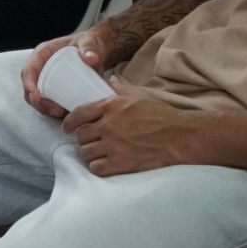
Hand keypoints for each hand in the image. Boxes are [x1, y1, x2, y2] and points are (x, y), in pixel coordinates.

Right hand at [21, 29, 106, 117]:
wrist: (99, 51)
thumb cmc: (90, 43)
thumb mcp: (89, 42)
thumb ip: (89, 48)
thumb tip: (91, 59)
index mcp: (42, 54)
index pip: (28, 72)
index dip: (29, 86)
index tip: (38, 98)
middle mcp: (42, 67)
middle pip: (31, 89)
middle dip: (38, 103)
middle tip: (54, 110)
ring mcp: (48, 79)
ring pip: (39, 98)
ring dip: (45, 109)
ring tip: (61, 112)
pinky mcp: (57, 89)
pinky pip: (50, 101)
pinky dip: (54, 110)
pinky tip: (65, 113)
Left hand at [62, 85, 199, 175]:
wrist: (179, 137)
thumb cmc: (161, 115)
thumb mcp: (140, 95)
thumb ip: (122, 87)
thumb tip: (112, 79)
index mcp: (111, 106)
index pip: (79, 114)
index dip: (69, 122)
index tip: (67, 127)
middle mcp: (108, 126)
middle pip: (81, 136)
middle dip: (83, 139)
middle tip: (89, 141)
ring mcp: (113, 146)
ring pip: (86, 153)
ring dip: (89, 154)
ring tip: (96, 153)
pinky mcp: (120, 164)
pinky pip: (96, 168)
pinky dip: (97, 167)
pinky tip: (104, 164)